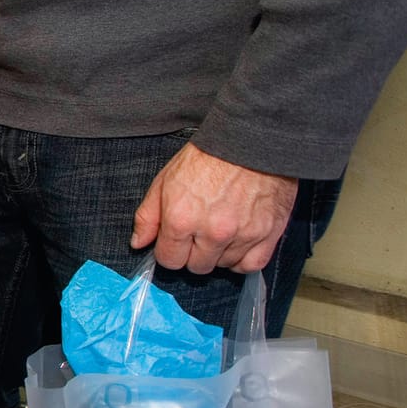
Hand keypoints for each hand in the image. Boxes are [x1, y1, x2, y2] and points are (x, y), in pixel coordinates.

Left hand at [131, 143, 298, 274]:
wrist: (250, 141)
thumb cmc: (207, 157)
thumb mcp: (164, 181)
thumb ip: (148, 216)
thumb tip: (138, 243)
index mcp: (181, 220)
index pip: (169, 260)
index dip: (169, 251)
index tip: (175, 241)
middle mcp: (212, 232)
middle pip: (196, 266)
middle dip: (193, 253)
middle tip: (198, 233)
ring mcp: (242, 235)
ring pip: (223, 266)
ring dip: (218, 254)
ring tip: (220, 230)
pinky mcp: (268, 233)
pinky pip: (251, 265)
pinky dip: (243, 260)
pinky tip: (236, 245)